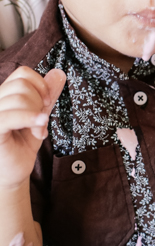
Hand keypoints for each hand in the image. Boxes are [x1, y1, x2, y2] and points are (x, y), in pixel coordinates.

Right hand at [0, 67, 64, 190]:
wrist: (14, 172)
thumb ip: (47, 95)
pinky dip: (30, 119)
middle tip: (41, 122)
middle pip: (22, 84)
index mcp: (2, 96)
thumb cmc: (22, 145)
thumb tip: (59, 73)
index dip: (40, 84)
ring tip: (38, 132)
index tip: (48, 102)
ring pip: (19, 98)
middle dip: (40, 102)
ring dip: (37, 116)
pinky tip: (40, 128)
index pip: (22, 73)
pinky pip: (10, 117)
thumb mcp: (39, 116)